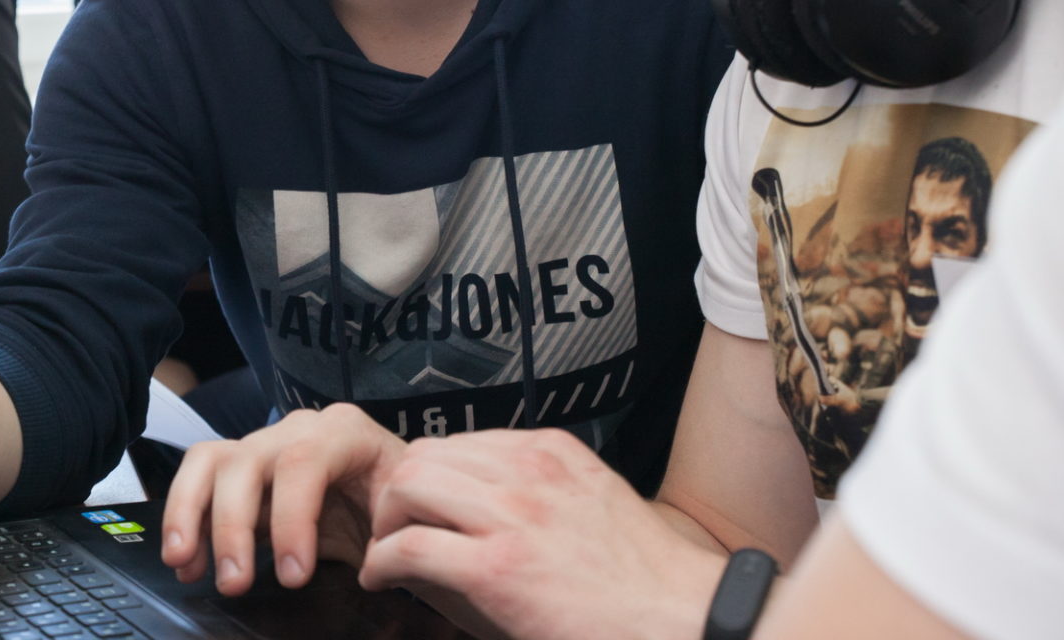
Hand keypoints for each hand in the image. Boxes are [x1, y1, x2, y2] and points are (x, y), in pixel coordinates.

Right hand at [160, 403, 404, 596]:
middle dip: (233, 526)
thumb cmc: (400, 505)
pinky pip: (199, 478)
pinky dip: (184, 519)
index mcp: (345, 432)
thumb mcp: (406, 517)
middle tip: (234, 583)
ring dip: (189, 514)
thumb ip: (393, 537)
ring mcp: (263, 443)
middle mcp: (297, 429)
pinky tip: (185, 561)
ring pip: (209, 462)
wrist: (394, 495)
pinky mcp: (240, 466)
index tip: (293, 576)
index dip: (292, 518)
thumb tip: (373, 569)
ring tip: (184, 564)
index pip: (304, 462)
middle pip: (247, 461)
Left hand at [358, 429, 723, 639]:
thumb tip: (476, 506)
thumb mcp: (589, 507)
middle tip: (393, 528)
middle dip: (398, 491)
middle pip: (424, 454)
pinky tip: (381, 581)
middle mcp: (528, 470)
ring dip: (385, 522)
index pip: (460, 441)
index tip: (420, 507)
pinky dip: (382, 563)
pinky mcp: (494, 568)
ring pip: (408, 486)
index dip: (430, 476)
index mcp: (551, 451)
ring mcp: (511, 516)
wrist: (682, 621)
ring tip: (386, 553)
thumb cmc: (639, 581)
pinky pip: (408, 547)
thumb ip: (537, 493)